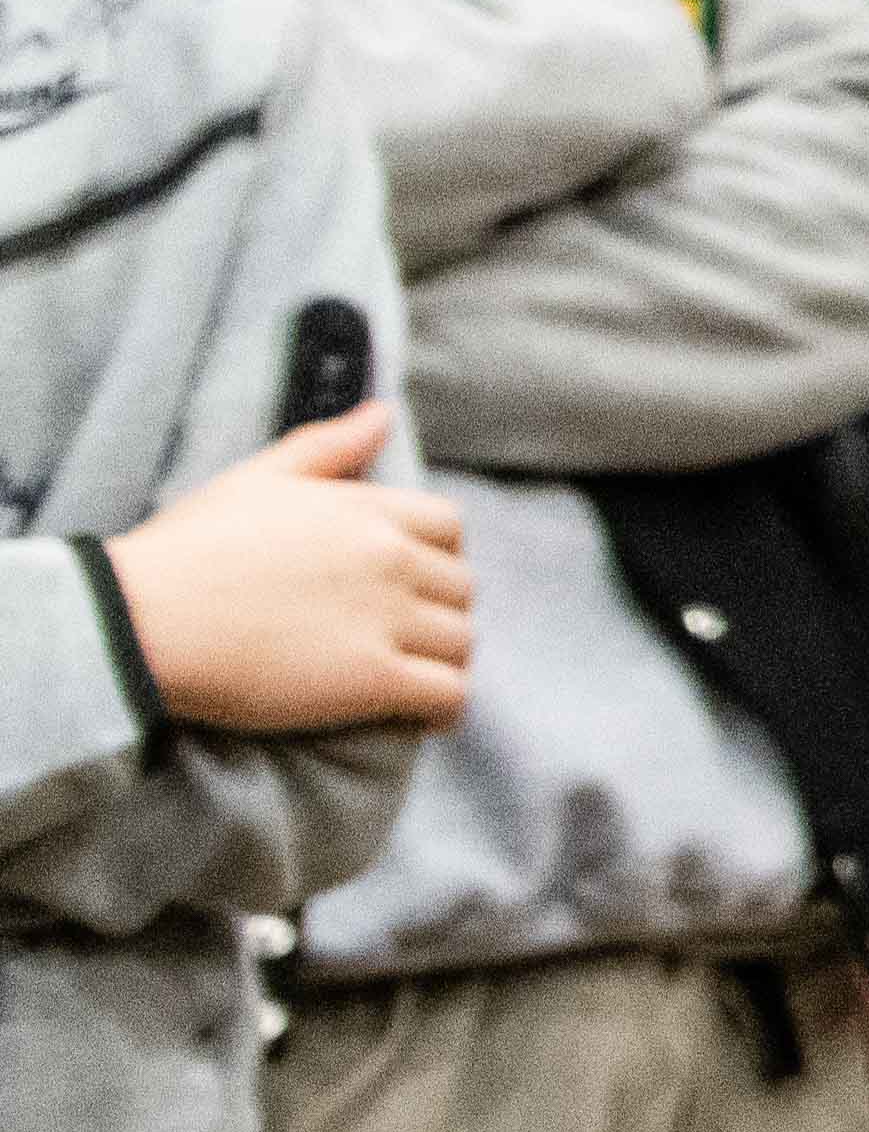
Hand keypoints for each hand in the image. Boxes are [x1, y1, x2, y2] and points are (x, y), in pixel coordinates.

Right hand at [102, 407, 468, 732]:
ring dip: (446, 660)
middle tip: (407, 634)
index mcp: (366, 510)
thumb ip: (327, 446)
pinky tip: (424, 718)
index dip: (437, 554)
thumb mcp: (256, 479)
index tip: (412, 579)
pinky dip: (445, 709)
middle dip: (442, 609)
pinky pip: (449, 695)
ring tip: (416, 675)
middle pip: (461, 586)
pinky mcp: (373, 681)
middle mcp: (390, 559)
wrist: (142, 621)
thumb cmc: (187, 550)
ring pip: (462, 642)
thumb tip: (384, 413)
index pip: (448, 526)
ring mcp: (386, 620)